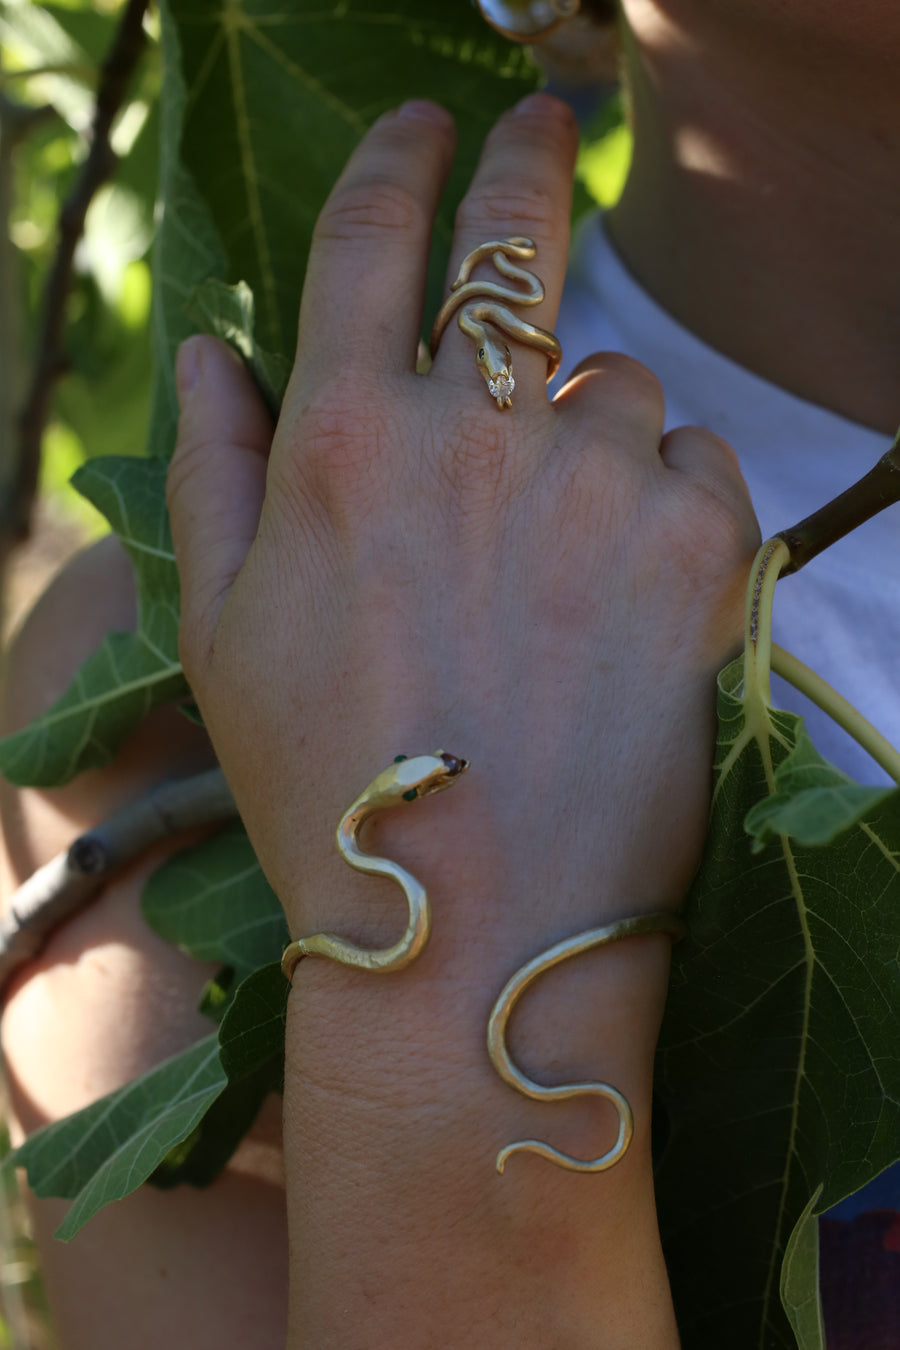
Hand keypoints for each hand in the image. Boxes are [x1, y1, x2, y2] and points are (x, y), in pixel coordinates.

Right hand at [167, 92, 758, 1347]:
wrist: (474, 919)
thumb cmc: (327, 777)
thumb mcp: (223, 627)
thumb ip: (212, 466)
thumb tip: (209, 348)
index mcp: (342, 436)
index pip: (372, 236)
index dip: (400, 158)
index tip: (428, 121)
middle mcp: (472, 430)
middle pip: (519, 240)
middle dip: (529, 162)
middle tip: (545, 130)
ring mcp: (593, 479)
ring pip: (617, 389)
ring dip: (593, 437)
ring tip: (555, 566)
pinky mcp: (696, 544)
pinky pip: (700, 464)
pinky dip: (669, 504)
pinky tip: (623, 596)